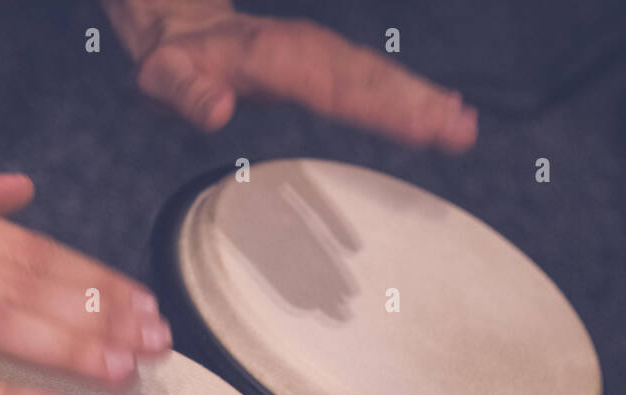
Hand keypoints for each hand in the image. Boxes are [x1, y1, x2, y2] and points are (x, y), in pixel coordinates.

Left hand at [104, 0, 476, 151]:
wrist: (180, 31)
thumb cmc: (172, 62)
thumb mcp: (162, 78)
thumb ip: (185, 93)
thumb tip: (215, 109)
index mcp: (270, 54)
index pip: (332, 82)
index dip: (376, 104)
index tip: (418, 126)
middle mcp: (304, 49)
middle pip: (367, 76)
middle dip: (415, 102)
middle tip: (461, 131)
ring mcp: (319, 56)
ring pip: (376, 76)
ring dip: (420, 100)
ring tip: (463, 128)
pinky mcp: (327, 67)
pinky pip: (371, 79)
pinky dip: (407, 95)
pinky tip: (442, 114)